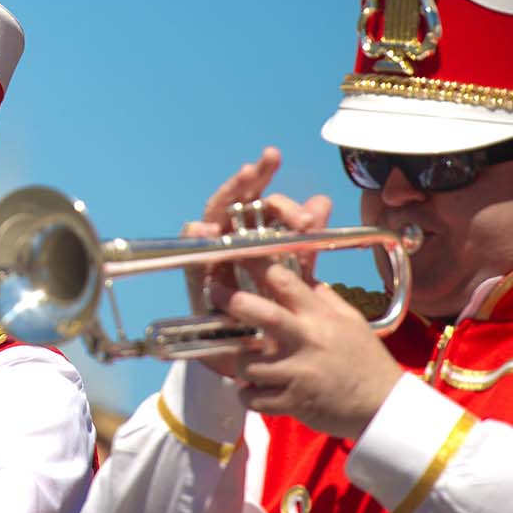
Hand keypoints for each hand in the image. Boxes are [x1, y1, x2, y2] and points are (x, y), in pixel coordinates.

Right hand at [183, 148, 333, 376]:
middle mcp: (231, 238)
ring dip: (227, 194)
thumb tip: (322, 200)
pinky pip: (190, 246)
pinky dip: (196, 233)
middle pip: (238, 200)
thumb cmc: (271, 309)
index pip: (264, 202)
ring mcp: (212, 252)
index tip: (303, 195)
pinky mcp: (196, 271)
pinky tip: (207, 226)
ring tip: (243, 178)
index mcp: (255, 234)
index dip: (282, 192)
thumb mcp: (295, 271)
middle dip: (252, 177)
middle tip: (268, 159)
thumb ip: (305, 238)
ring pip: (214, 214)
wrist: (252, 353)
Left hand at [211, 261, 403, 439]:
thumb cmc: (365, 360)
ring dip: (241, 364)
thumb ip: (323, 299)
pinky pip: (252, 397)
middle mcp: (307, 341)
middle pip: (261, 314)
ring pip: (247, 363)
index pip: (285, 282)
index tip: (237, 254)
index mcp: (320, 318)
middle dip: (231, 300)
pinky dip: (247, 394)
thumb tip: (304, 278)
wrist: (383, 406)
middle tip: (213, 292)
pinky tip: (254, 390)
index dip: (257, 265)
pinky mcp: (292, 402)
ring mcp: (298, 373)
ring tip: (249, 365)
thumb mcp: (351, 321)